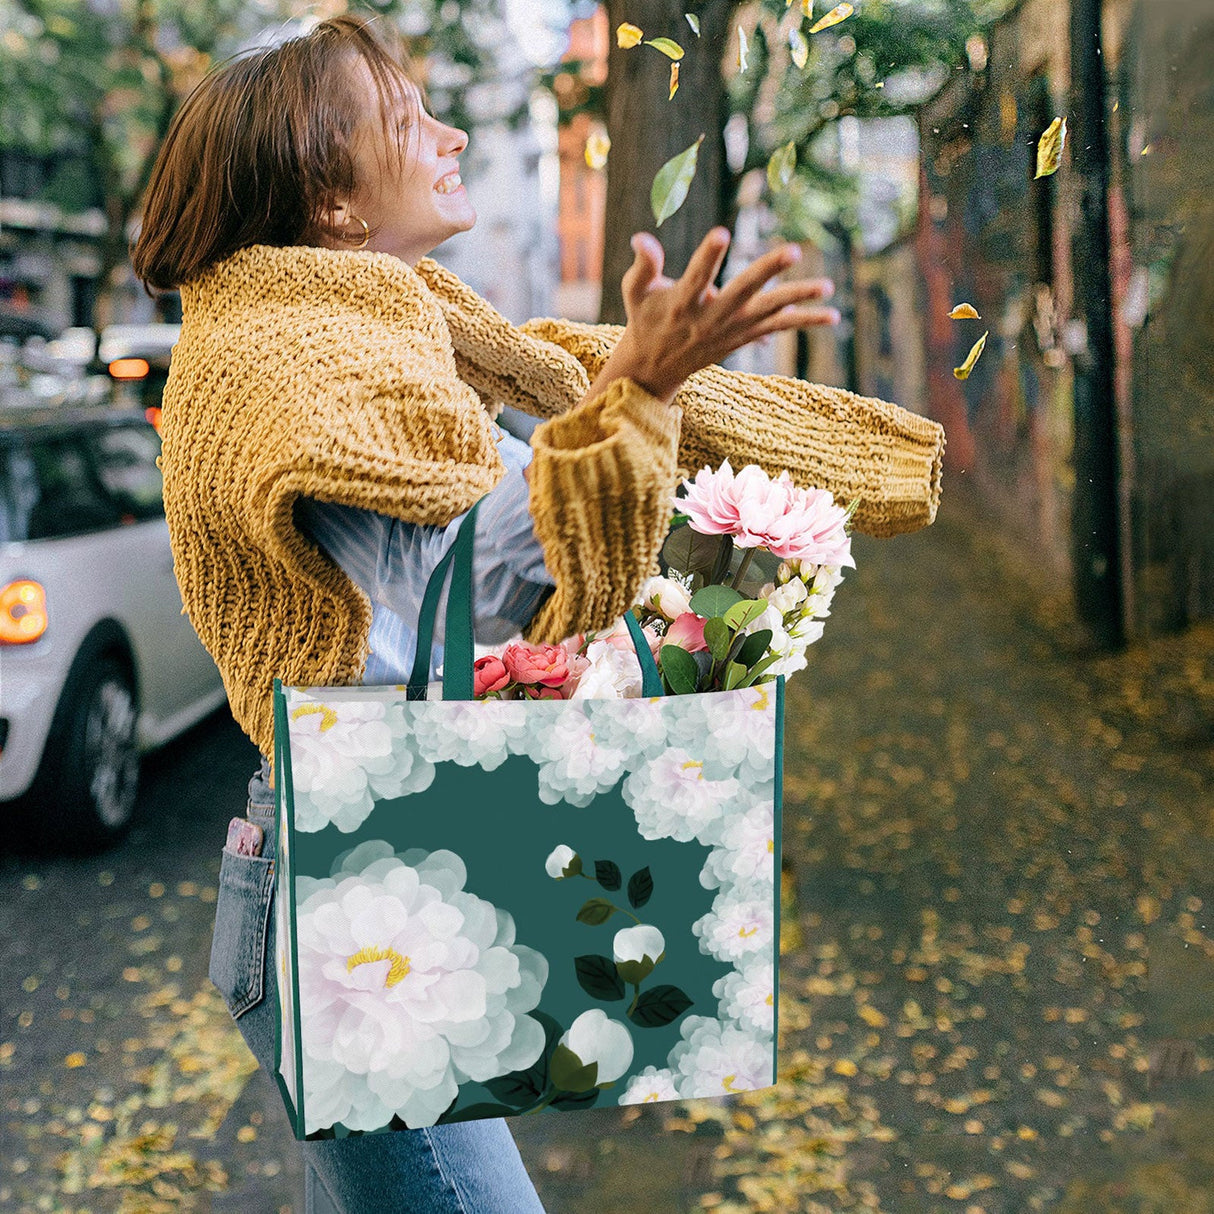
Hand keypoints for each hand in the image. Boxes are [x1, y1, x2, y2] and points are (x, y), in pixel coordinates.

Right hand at [603, 227, 838, 402]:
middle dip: (768, 270)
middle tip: (792, 250)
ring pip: (769, 312)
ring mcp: (731, 330)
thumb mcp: (635, 293)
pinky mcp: (744, 336)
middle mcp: (711, 318)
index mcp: (682, 303)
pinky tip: (833, 316)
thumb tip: (641, 237)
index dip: (709, 256)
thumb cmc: (646, 319)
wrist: (656, 367)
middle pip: (743, 291)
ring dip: (799, 298)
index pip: (697, 277)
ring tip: (827, 287)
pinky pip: (778, 327)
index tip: (721, 233)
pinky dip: (804, 321)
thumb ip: (642, 266)